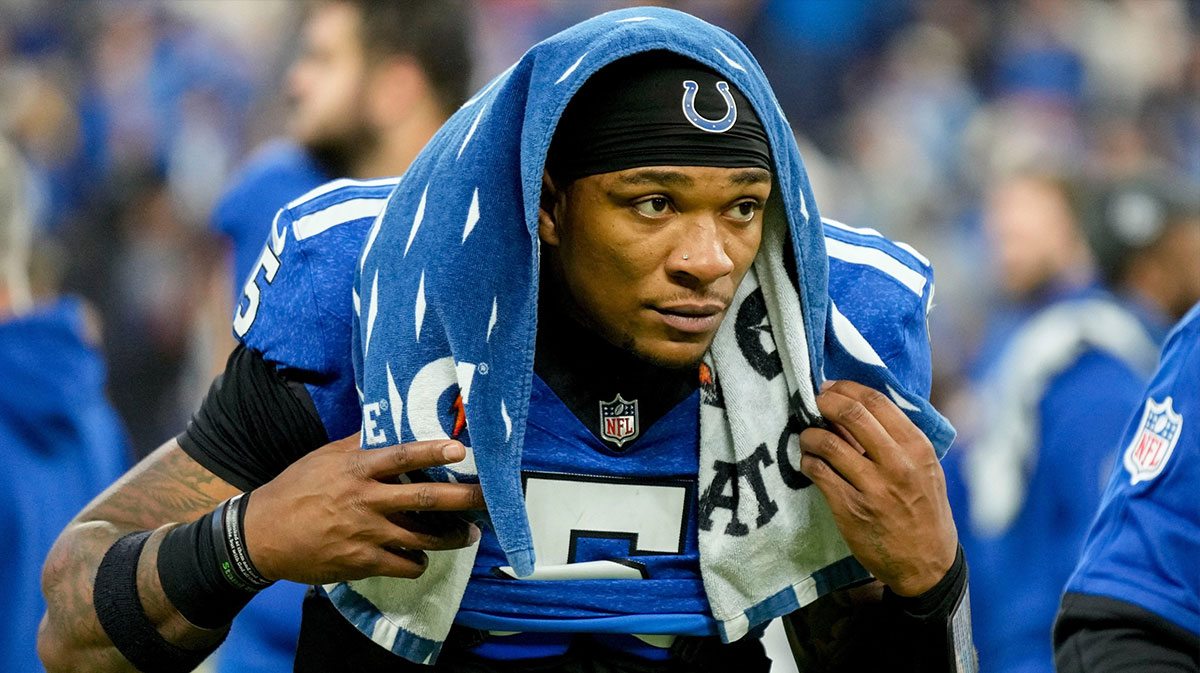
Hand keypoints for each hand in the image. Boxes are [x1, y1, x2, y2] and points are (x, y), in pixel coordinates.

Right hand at [243, 433, 484, 584]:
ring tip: (468, 534)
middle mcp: (365, 500)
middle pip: (425, 500)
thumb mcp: (323, 458)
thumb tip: (386, 424)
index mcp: (356, 469)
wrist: (261, 535)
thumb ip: (358, 444)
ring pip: (423, 538)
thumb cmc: (295, 489)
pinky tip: (422, 556)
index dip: (433, 452)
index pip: (402, 456)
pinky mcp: (361, 563)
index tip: (460, 450)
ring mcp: (365, 534)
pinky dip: (418, 562)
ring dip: (452, 537)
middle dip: (464, 499)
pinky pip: (404, 565)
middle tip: (488, 498)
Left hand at [799, 380, 956, 595]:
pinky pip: (819, 473)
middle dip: (825, 402)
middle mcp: (898, 465)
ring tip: (808, 436)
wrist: (927, 564)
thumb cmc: (924, 509)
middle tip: (814, 403)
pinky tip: (810, 462)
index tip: (830, 388)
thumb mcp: (924, 469)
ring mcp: (873, 489)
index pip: (877, 402)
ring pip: (828, 444)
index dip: (846, 389)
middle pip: (851, 415)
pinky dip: (809, 462)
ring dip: (811, 435)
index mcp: (918, 449)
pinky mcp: (851, 510)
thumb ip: (896, 440)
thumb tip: (854, 409)